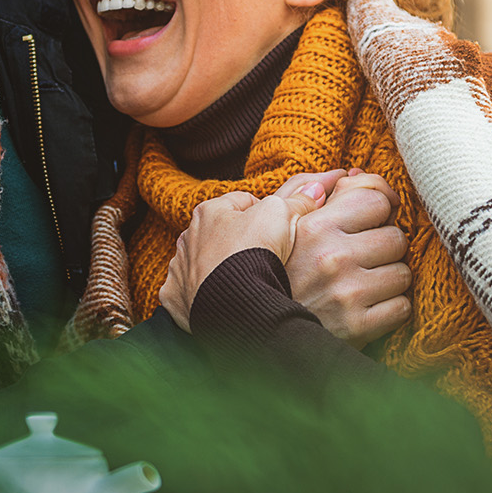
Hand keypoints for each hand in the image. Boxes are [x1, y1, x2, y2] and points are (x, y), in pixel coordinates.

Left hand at [158, 173, 336, 331]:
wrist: (235, 303)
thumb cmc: (254, 253)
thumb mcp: (281, 216)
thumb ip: (297, 200)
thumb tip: (315, 189)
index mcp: (210, 211)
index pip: (243, 202)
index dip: (266, 214)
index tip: (279, 229)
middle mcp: (188, 236)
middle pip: (221, 232)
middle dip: (240, 240)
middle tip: (265, 256)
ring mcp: (180, 267)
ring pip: (203, 261)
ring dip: (219, 267)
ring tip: (245, 279)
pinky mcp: (176, 296)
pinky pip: (189, 291)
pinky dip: (203, 294)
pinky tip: (221, 299)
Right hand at [287, 168, 411, 348]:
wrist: (255, 327)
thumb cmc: (271, 271)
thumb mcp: (277, 224)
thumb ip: (309, 191)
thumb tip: (351, 172)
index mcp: (313, 226)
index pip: (375, 198)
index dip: (380, 206)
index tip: (377, 216)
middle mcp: (332, 256)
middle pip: (396, 237)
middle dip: (384, 246)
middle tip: (364, 256)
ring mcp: (346, 293)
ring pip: (403, 273)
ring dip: (389, 277)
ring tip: (365, 281)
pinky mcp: (357, 327)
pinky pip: (402, 308)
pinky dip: (390, 308)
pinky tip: (368, 306)